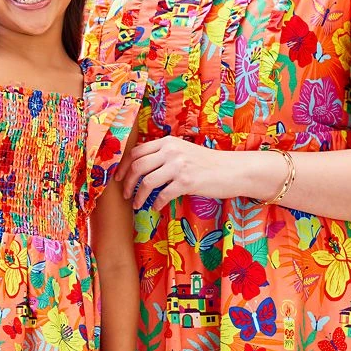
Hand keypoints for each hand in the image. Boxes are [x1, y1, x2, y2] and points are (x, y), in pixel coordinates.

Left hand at [118, 136, 244, 209]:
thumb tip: (141, 168)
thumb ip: (164, 155)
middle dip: (127, 183)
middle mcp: (171, 151)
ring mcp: (179, 166)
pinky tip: (156, 208)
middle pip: (138, 167)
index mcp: (168, 142)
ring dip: (139, 196)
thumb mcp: (183, 152)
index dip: (124, 167)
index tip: (119, 178)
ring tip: (137, 204)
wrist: (232, 170)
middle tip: (125, 195)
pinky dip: (156, 204)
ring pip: (147, 182)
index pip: (136, 152)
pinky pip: (163, 195)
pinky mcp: (187, 182)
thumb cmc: (207, 164)